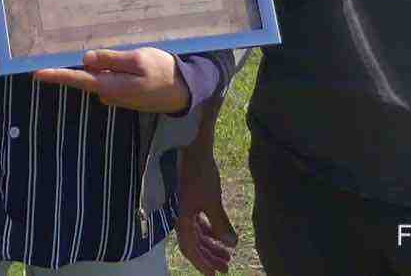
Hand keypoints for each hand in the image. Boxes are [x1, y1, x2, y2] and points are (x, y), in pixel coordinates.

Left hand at [32, 48, 188, 113]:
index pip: (78, 80)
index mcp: (111, 86)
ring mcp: (117, 96)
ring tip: (109, 51)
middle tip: (73, 47)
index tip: (36, 73)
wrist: (185, 90)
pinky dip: (110, 70)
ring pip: (100, 76)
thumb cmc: (163, 71)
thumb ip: (110, 59)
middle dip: (80, 64)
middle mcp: (110, 94)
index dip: (57, 75)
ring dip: (99, 65)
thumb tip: (85, 59)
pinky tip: (121, 60)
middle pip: (86, 77)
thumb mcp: (138, 59)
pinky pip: (110, 79)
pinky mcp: (125, 94)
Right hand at [174, 146, 236, 273]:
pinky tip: (220, 234)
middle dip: (209, 256)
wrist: (192, 147)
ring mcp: (184, 207)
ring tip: (227, 254)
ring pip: (196, 233)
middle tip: (226, 267)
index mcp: (181, 219)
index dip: (202, 263)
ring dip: (211, 244)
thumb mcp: (212, 201)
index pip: (190, 249)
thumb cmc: (200, 173)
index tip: (215, 274)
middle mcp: (179, 216)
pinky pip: (198, 221)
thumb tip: (230, 245)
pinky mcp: (189, 199)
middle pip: (193, 243)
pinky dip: (208, 230)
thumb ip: (220, 224)